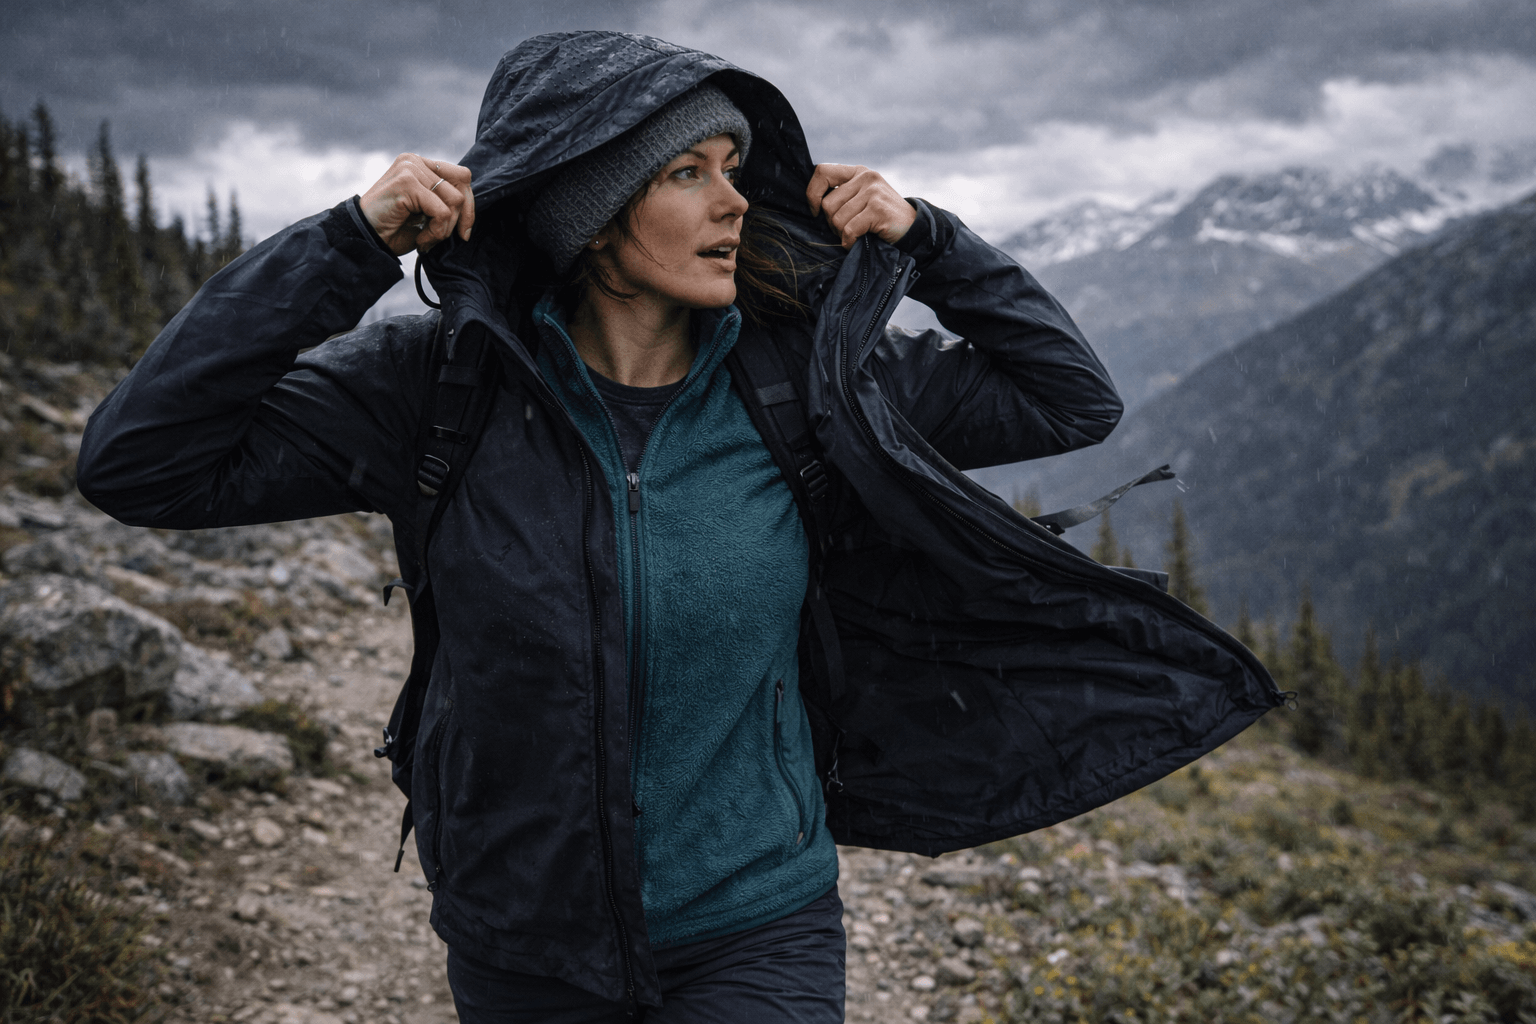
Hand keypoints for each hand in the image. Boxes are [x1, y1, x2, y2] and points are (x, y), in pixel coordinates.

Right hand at [360, 154, 475, 254]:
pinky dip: (436, 232)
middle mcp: (415, 162)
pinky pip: (442, 212)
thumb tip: (470, 206)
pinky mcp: (407, 182)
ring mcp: (410, 169)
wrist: (365, 239)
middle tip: (448, 237)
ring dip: (444, 229)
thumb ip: (445, 201)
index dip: (469, 205)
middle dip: (463, 216)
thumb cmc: (394, 229)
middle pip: (463, 184)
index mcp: (420, 165)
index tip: (464, 232)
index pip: (461, 176)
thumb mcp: (426, 212)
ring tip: (426, 239)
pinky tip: (420, 241)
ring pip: (454, 200)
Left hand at [806, 164, 915, 248]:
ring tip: (857, 235)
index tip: (816, 211)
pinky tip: (858, 243)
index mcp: (858, 172)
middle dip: (832, 224)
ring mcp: (873, 192)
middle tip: (847, 230)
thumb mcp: (862, 199)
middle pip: (828, 204)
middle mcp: (866, 177)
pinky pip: (849, 230)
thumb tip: (813, 205)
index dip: (812, 194)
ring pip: (837, 219)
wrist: (913, 230)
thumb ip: (841, 195)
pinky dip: (850, 242)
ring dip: (843, 235)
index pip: (822, 172)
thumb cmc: (881, 219)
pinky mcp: (878, 209)